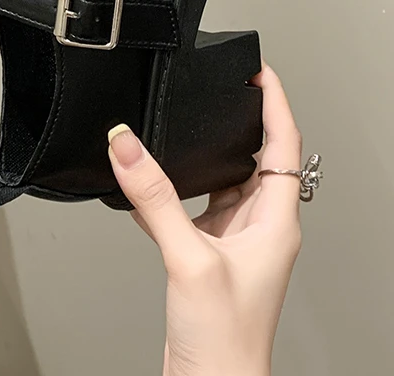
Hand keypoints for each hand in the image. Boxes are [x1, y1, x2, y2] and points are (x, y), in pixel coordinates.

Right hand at [108, 64, 301, 375]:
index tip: (259, 72)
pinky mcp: (209, 255)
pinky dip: (173, 192)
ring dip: (206, 156)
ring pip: (224, 182)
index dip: (275, 103)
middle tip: (223, 89)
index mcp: (275, 222)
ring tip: (187, 129)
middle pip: (258, 159)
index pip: (284, 146)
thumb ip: (154, 197)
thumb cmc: (225, 340)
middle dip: (241, 122)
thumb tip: (127, 146)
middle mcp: (260, 227)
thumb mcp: (187, 257)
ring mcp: (235, 241)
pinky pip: (194, 208)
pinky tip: (147, 188)